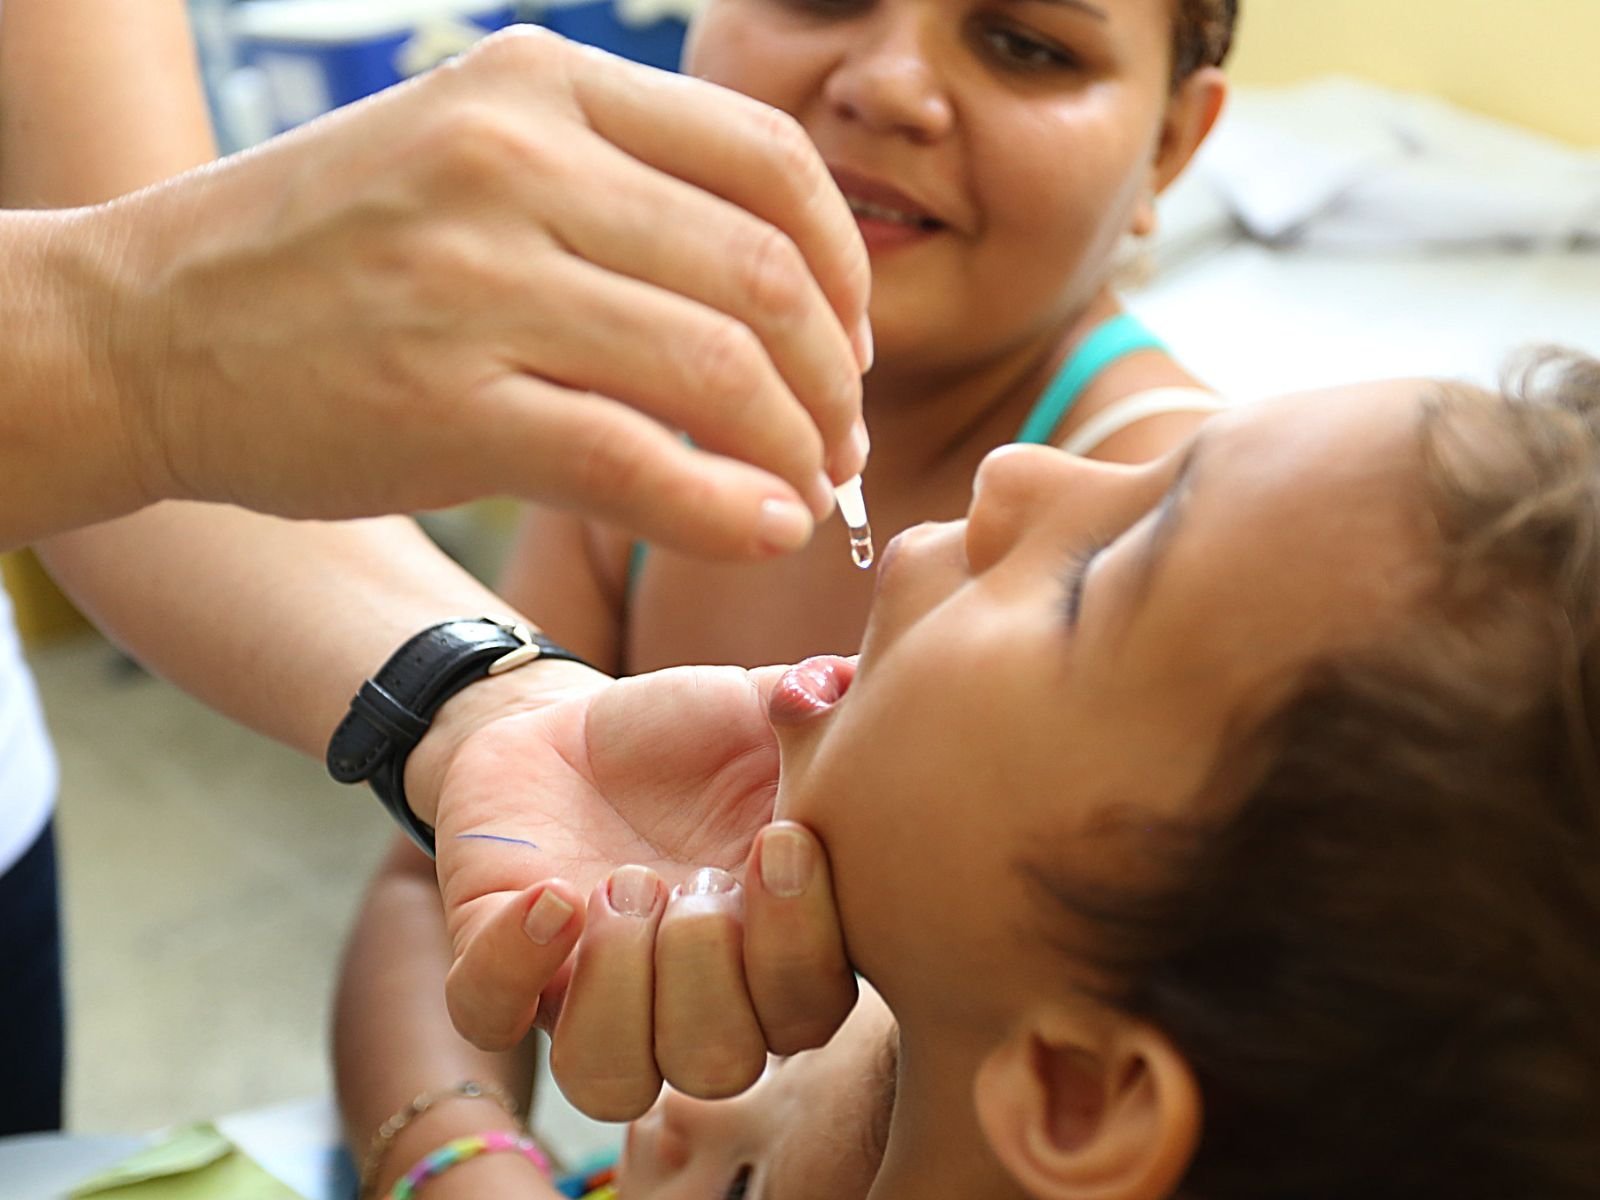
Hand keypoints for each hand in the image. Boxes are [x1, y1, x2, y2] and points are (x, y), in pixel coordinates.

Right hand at [88, 27, 870, 555]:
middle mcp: (513, 162)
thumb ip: (611, 189)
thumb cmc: (325, 255)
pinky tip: (764, 528)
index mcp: (537, 85)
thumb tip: (778, 284)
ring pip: (719, 369)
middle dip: (833, 378)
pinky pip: (638, 461)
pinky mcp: (443, 406)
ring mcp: (475, 282)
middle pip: (763, 272)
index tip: (849, 341)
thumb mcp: (465, 157)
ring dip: (796, 449)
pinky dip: (728, 507)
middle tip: (838, 439)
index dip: (843, 265)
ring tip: (805, 492)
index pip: (768, 162)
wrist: (142, 328)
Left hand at [411, 661, 851, 1049]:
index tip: (777, 840)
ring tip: (617, 889)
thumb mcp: (768, 708)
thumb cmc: (692, 734)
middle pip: (717, 1065)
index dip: (799, 950)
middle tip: (688, 880)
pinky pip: (492, 1015)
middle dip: (705, 980)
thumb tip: (862, 684)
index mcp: (770, 946)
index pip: (809, 1011)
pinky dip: (514, 968)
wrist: (572, 725)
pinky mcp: (498, 965)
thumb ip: (832, 711)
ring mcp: (587, 991)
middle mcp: (687, 994)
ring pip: (606, 1079)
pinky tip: (548, 894)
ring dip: (618, 995)